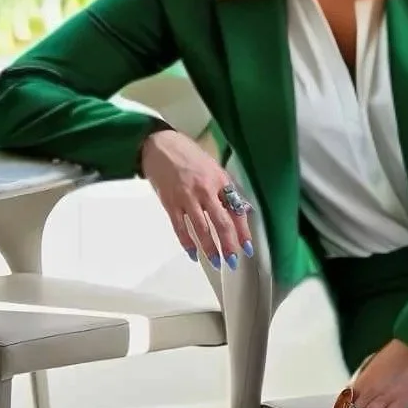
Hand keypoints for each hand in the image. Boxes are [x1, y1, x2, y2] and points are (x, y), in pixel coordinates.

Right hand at [139, 130, 252, 267]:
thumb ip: (226, 189)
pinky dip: (187, 243)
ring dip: (210, 248)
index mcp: (220, 181)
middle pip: (221, 223)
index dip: (243, 231)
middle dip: (229, 245)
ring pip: (201, 229)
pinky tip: (194, 254)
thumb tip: (241, 209)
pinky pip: (180, 227)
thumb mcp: (214, 167)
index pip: (236, 211)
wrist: (160, 145)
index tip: (247, 248)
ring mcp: (186, 198)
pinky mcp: (170, 203)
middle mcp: (205, 190)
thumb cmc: (189, 155)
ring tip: (217, 262)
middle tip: (233, 261)